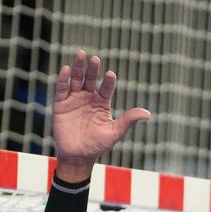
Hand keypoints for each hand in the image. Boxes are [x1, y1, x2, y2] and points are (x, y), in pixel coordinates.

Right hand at [53, 49, 150, 179]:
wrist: (78, 156)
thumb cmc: (98, 145)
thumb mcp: (115, 132)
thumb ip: (129, 120)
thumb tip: (148, 113)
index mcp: (101, 103)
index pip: (106, 88)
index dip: (108, 82)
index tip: (111, 75)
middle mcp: (88, 98)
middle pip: (90, 79)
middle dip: (92, 69)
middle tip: (95, 59)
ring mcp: (74, 99)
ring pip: (76, 79)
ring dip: (78, 67)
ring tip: (81, 54)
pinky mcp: (61, 104)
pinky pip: (61, 89)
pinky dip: (63, 79)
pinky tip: (67, 69)